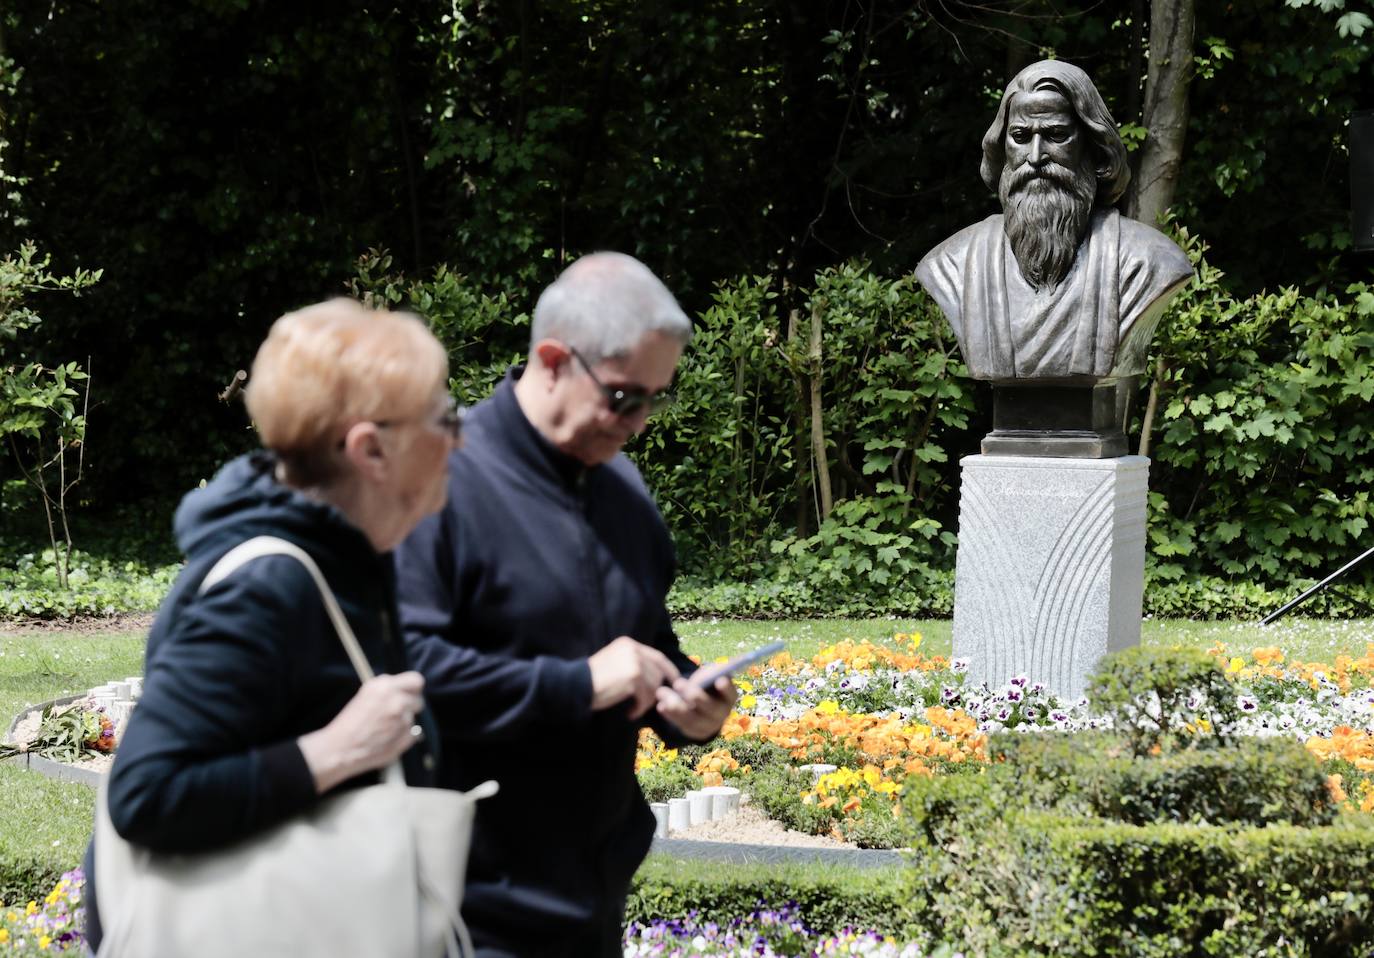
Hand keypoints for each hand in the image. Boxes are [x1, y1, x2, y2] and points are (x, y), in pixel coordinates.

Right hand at [297, 671, 425, 793]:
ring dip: (402, 723)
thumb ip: (388, 690)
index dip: (413, 688)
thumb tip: (405, 690)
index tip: (409, 693)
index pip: (416, 680)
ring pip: (412, 718)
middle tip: (394, 714)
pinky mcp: (406, 738)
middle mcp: (397, 700)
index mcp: (385, 686)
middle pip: (418, 700)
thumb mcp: (366, 695)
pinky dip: (402, 737)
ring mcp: (403, 720)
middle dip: (409, 706)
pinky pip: (412, 734)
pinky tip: (386, 739)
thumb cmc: (349, 722)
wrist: (340, 748)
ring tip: (383, 729)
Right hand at [588, 636, 680, 719]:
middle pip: (658, 673)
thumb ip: (634, 664)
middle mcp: (633, 650)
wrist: (576, 685)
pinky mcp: (632, 677)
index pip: (658, 657)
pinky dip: (640, 708)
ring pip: (653, 686)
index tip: (675, 684)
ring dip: (645, 702)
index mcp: (629, 644)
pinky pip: (645, 697)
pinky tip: (630, 713)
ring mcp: (634, 662)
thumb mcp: (614, 663)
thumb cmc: (593, 679)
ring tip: (633, 709)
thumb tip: (657, 678)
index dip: (669, 671)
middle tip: (643, 704)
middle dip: (655, 691)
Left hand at [654, 673, 737, 741]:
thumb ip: (713, 671)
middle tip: (678, 683)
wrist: (697, 701)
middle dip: (696, 696)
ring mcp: (710, 725)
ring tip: (661, 692)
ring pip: (694, 719)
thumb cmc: (705, 683)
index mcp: (729, 697)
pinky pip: (683, 725)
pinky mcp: (696, 732)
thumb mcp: (710, 674)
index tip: (719, 680)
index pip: (731, 693)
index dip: (726, 688)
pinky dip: (671, 715)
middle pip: (711, 709)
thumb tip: (716, 673)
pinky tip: (661, 706)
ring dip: (676, 706)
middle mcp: (722, 713)